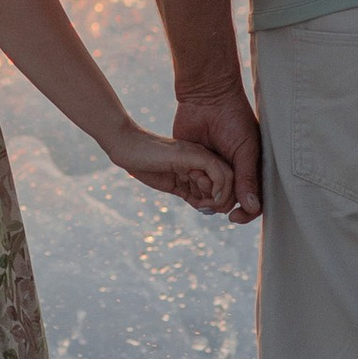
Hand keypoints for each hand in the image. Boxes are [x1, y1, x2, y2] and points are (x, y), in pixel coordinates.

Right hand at [107, 123, 236, 211]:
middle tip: (209, 210)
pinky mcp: (194, 154)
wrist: (127, 148)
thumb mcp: (172, 183)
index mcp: (199, 162)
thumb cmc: (144, 165)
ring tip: (207, 207)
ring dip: (221, 198)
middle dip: (224, 200)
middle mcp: (203, 156)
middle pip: (230, 179)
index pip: (222, 181)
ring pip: (228, 176)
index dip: (219, 199)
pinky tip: (208, 201)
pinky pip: (218, 172)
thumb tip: (203, 207)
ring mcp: (199, 154)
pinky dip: (219, 189)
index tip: (204, 210)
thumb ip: (188, 192)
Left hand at [174, 83, 261, 223]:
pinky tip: (192, 178)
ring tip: (201, 178)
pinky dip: (193, 187)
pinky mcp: (194, 165)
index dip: (247, 213)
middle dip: (222, 201)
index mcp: (251, 169)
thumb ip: (247, 178)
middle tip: (213, 191)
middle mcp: (233, 172)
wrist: (207, 97)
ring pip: (211, 197)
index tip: (235, 218)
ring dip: (207, 194)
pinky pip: (194, 187)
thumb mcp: (245, 150)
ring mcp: (213, 170)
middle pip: (231, 202)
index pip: (254, 200)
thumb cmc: (233, 120)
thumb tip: (253, 207)